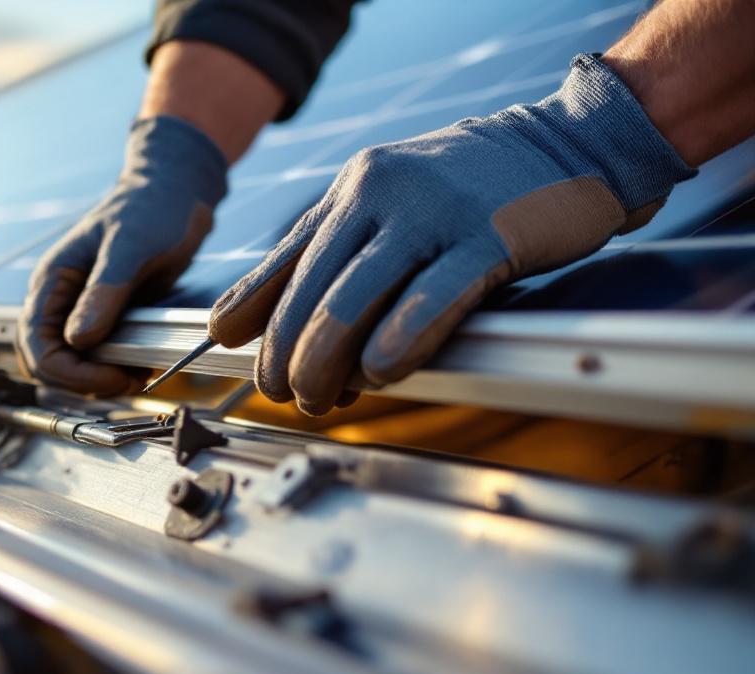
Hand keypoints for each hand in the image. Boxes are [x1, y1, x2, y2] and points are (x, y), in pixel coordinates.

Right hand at [16, 116, 226, 395]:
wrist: (175, 193)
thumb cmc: (151, 208)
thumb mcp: (131, 246)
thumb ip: (105, 291)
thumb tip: (78, 339)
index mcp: (51, 280)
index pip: (35, 344)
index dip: (69, 371)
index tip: (113, 374)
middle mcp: (58, 300)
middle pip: (44, 363)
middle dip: (81, 381)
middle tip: (128, 379)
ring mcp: (79, 311)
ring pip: (68, 366)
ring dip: (96, 380)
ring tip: (136, 372)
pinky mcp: (103, 319)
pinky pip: (94, 358)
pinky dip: (112, 369)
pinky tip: (140, 363)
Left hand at [209, 54, 695, 414]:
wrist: (565, 145)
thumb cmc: (468, 194)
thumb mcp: (388, 207)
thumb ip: (329, 255)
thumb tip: (253, 320)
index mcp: (352, 190)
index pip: (282, 262)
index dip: (252, 316)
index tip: (236, 357)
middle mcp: (380, 195)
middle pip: (309, 291)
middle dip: (286, 356)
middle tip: (287, 394)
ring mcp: (432, 213)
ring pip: (352, 299)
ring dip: (325, 363)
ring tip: (321, 399)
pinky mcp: (487, 236)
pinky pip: (429, 297)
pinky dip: (396, 342)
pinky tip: (378, 375)